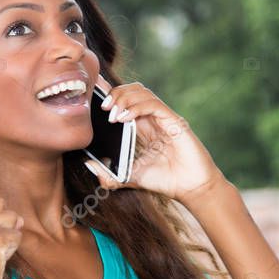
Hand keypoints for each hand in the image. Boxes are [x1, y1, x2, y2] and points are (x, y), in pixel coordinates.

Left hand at [84, 75, 225, 203]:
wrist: (190, 188)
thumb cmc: (164, 180)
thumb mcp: (129, 178)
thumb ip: (109, 175)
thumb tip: (89, 164)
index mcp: (142, 126)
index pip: (125, 101)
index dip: (109, 94)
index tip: (92, 94)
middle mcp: (152, 118)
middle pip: (132, 90)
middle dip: (114, 93)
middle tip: (102, 107)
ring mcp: (163, 118)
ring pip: (142, 92)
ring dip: (123, 98)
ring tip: (112, 113)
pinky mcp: (173, 121)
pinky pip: (153, 104)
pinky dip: (136, 107)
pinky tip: (124, 117)